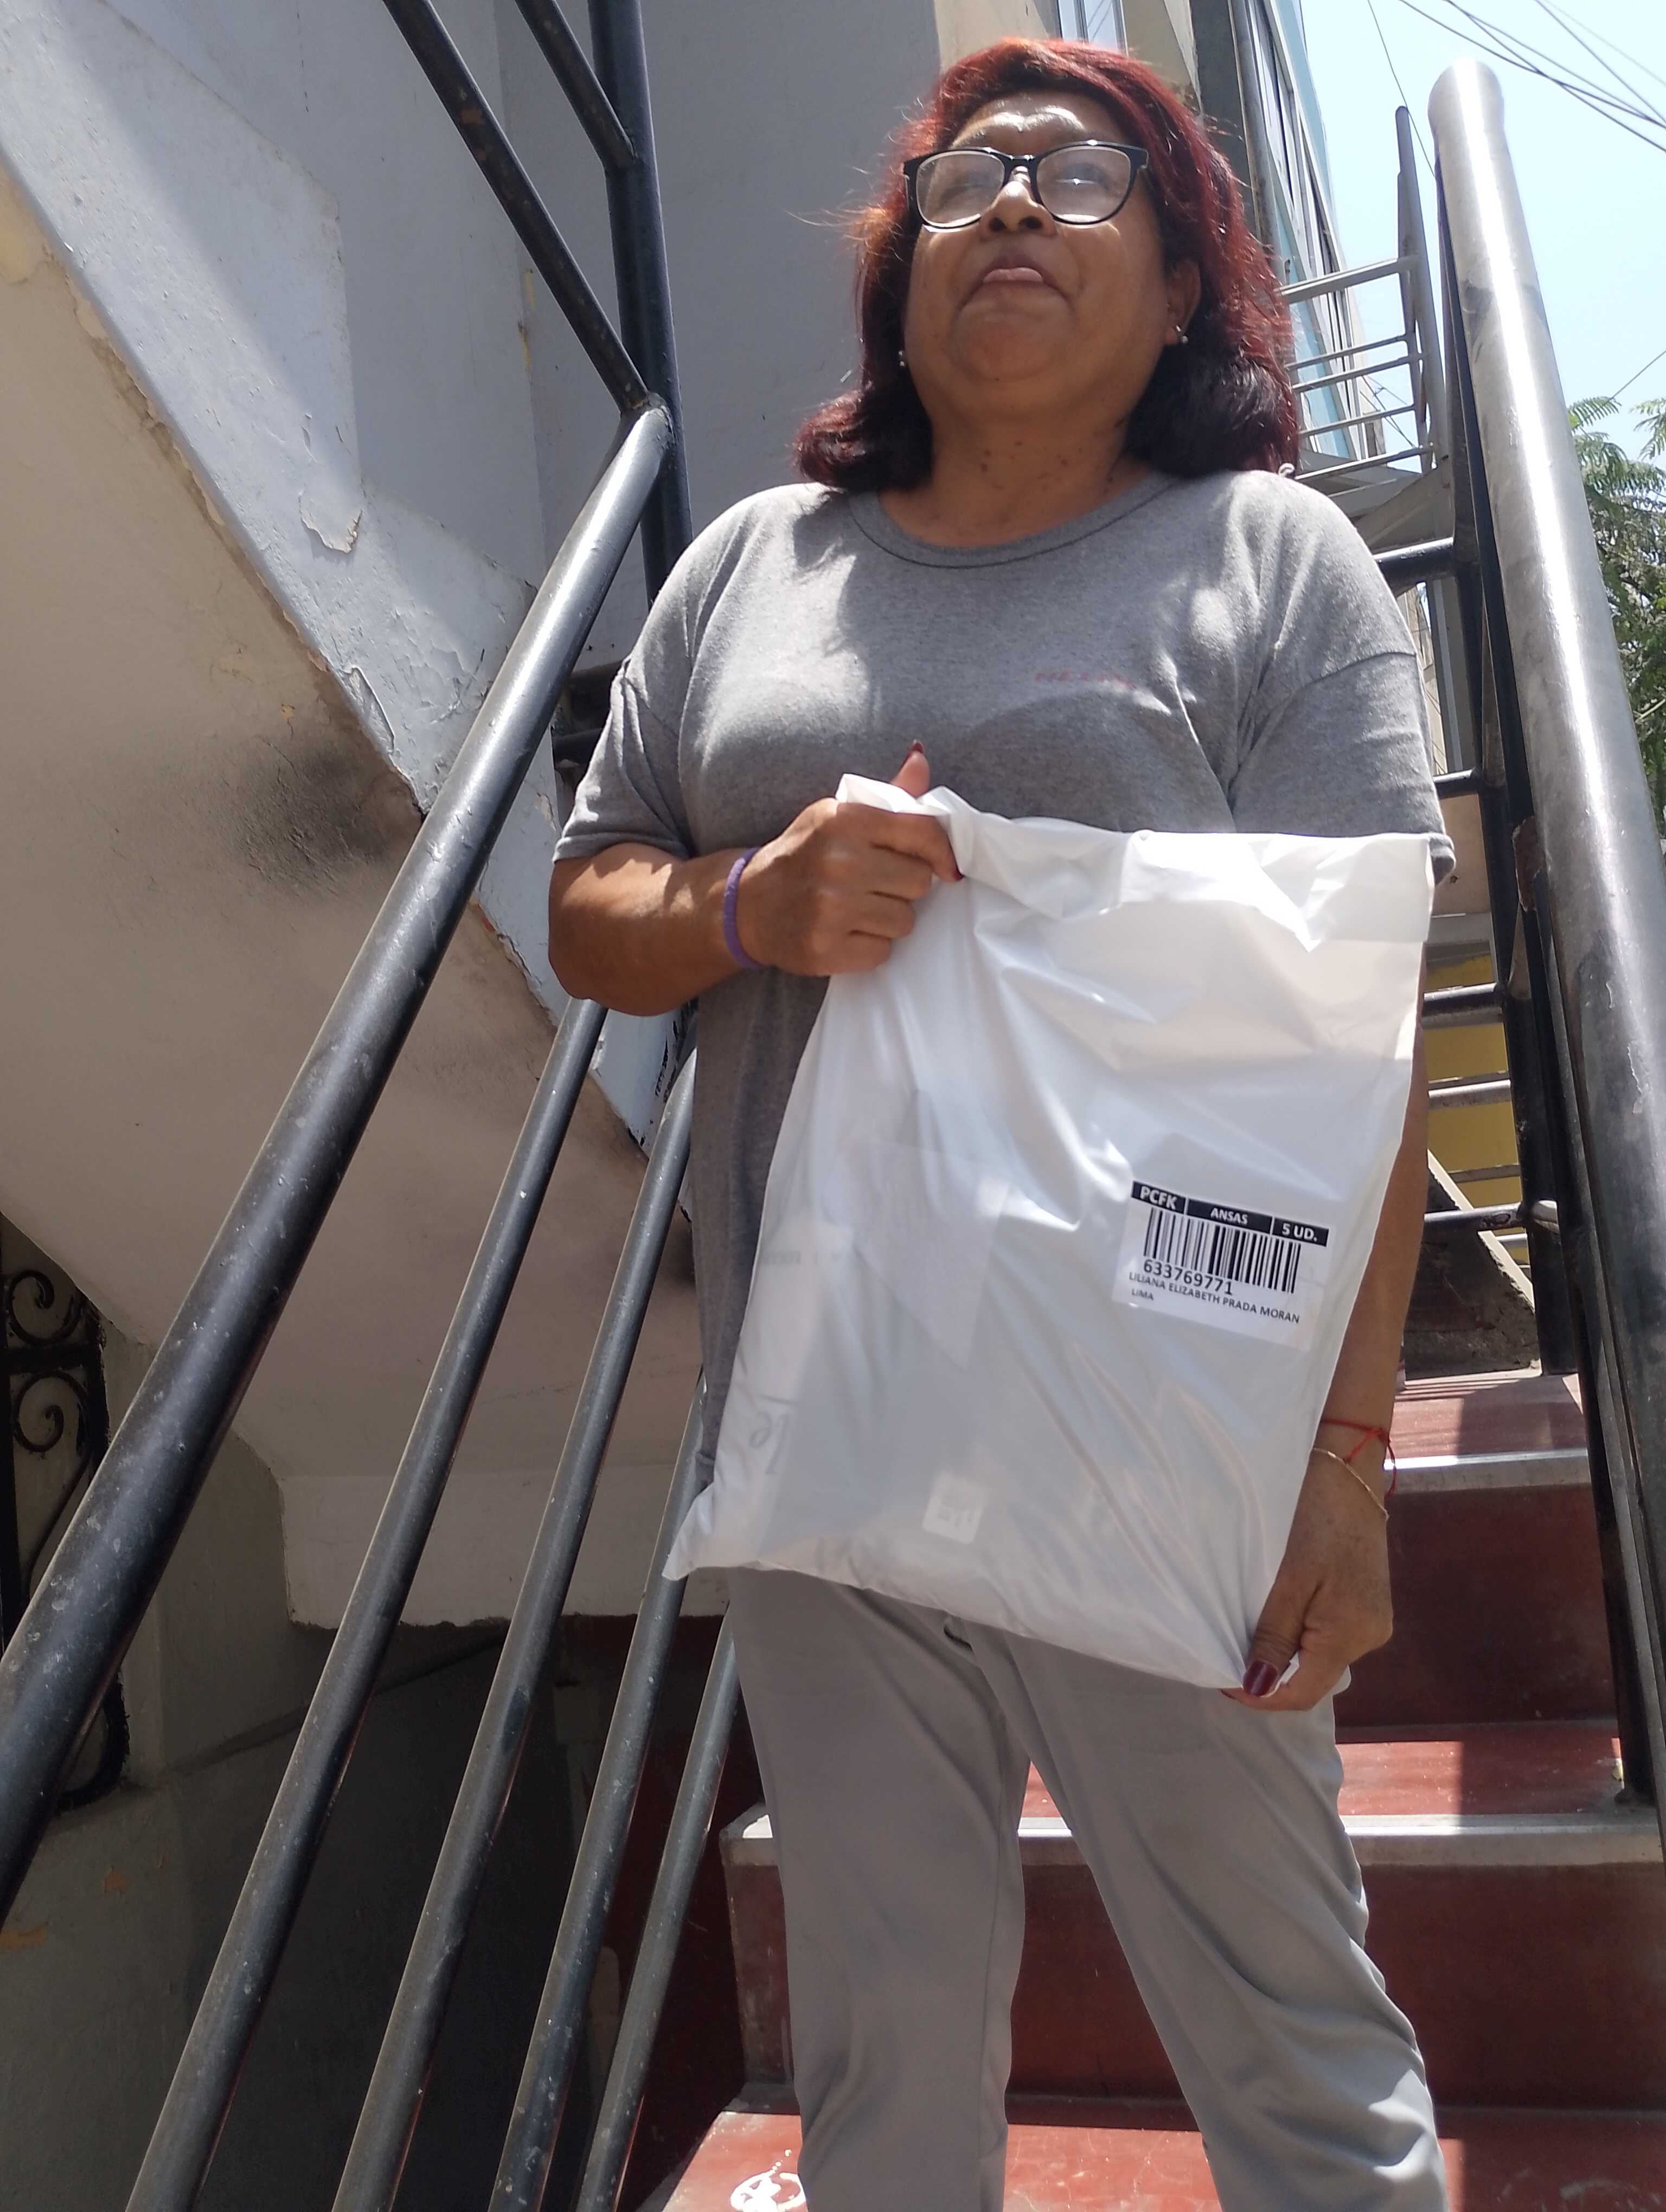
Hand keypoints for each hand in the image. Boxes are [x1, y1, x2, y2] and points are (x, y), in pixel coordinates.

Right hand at [734, 746, 959, 975]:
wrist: (747, 904)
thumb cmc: (803, 856)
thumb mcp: (836, 815)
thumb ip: (887, 795)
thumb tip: (921, 757)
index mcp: (844, 821)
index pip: (922, 832)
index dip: (942, 852)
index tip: (945, 868)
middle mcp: (838, 862)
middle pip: (919, 882)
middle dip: (905, 887)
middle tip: (877, 885)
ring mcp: (830, 909)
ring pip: (904, 921)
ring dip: (889, 919)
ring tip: (859, 910)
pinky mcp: (824, 949)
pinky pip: (882, 952)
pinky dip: (870, 948)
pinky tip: (846, 933)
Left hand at [1225, 1448, 1392, 1712]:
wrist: (1347, 1469)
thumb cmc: (1314, 1516)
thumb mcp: (1288, 1579)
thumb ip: (1273, 1636)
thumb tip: (1257, 1687)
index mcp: (1351, 1635)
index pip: (1303, 1692)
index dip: (1261, 1694)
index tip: (1221, 1678)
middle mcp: (1370, 1636)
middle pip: (1314, 1677)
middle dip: (1270, 1674)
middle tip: (1227, 1652)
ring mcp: (1372, 1619)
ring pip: (1321, 1656)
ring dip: (1285, 1652)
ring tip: (1247, 1632)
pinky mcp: (1368, 1603)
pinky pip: (1329, 1634)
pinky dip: (1301, 1633)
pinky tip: (1278, 1615)